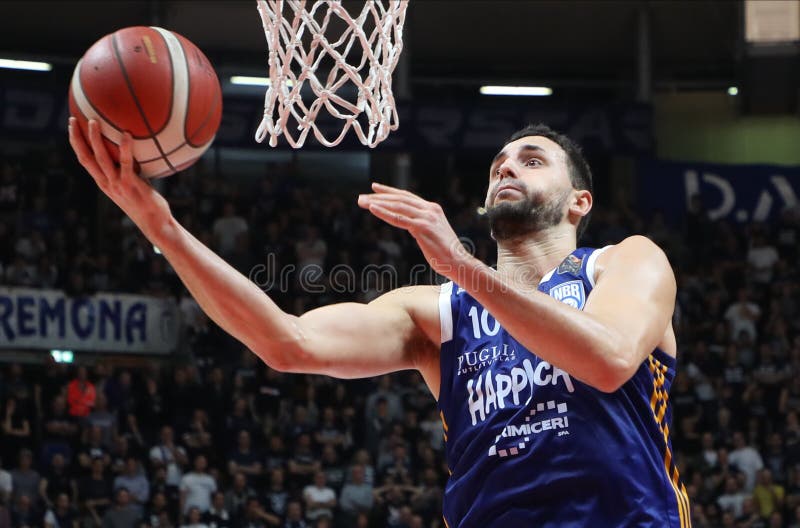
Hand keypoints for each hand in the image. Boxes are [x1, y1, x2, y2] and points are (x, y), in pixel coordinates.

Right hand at [68, 118, 171, 233]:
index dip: (76, 144)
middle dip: (76, 138)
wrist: (155, 223)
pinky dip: (125, 148)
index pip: (85, 161)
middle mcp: (106, 183)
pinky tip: (126, 134)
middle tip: (71, 120)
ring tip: (93, 121)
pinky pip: (126, 163)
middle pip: (85, 158)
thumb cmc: (148, 204)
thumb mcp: (133, 185)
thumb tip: (136, 152)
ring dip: (95, 139)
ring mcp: (117, 184)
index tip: (71, 127)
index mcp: (104, 183)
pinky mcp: (130, 184)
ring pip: (101, 158)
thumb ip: (129, 171)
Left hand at [358, 183, 470, 278]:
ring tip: (362, 202)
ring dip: (377, 203)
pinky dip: (384, 212)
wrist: (458, 262)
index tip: (374, 188)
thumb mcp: (433, 233)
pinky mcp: (422, 228)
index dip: (389, 191)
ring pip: (397, 206)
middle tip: (361, 198)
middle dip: (378, 197)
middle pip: (399, 199)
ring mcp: (426, 218)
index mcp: (432, 209)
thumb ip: (421, 225)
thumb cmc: (445, 253)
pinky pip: (399, 218)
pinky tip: (372, 209)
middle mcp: (430, 210)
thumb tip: (410, 224)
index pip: (407, 196)